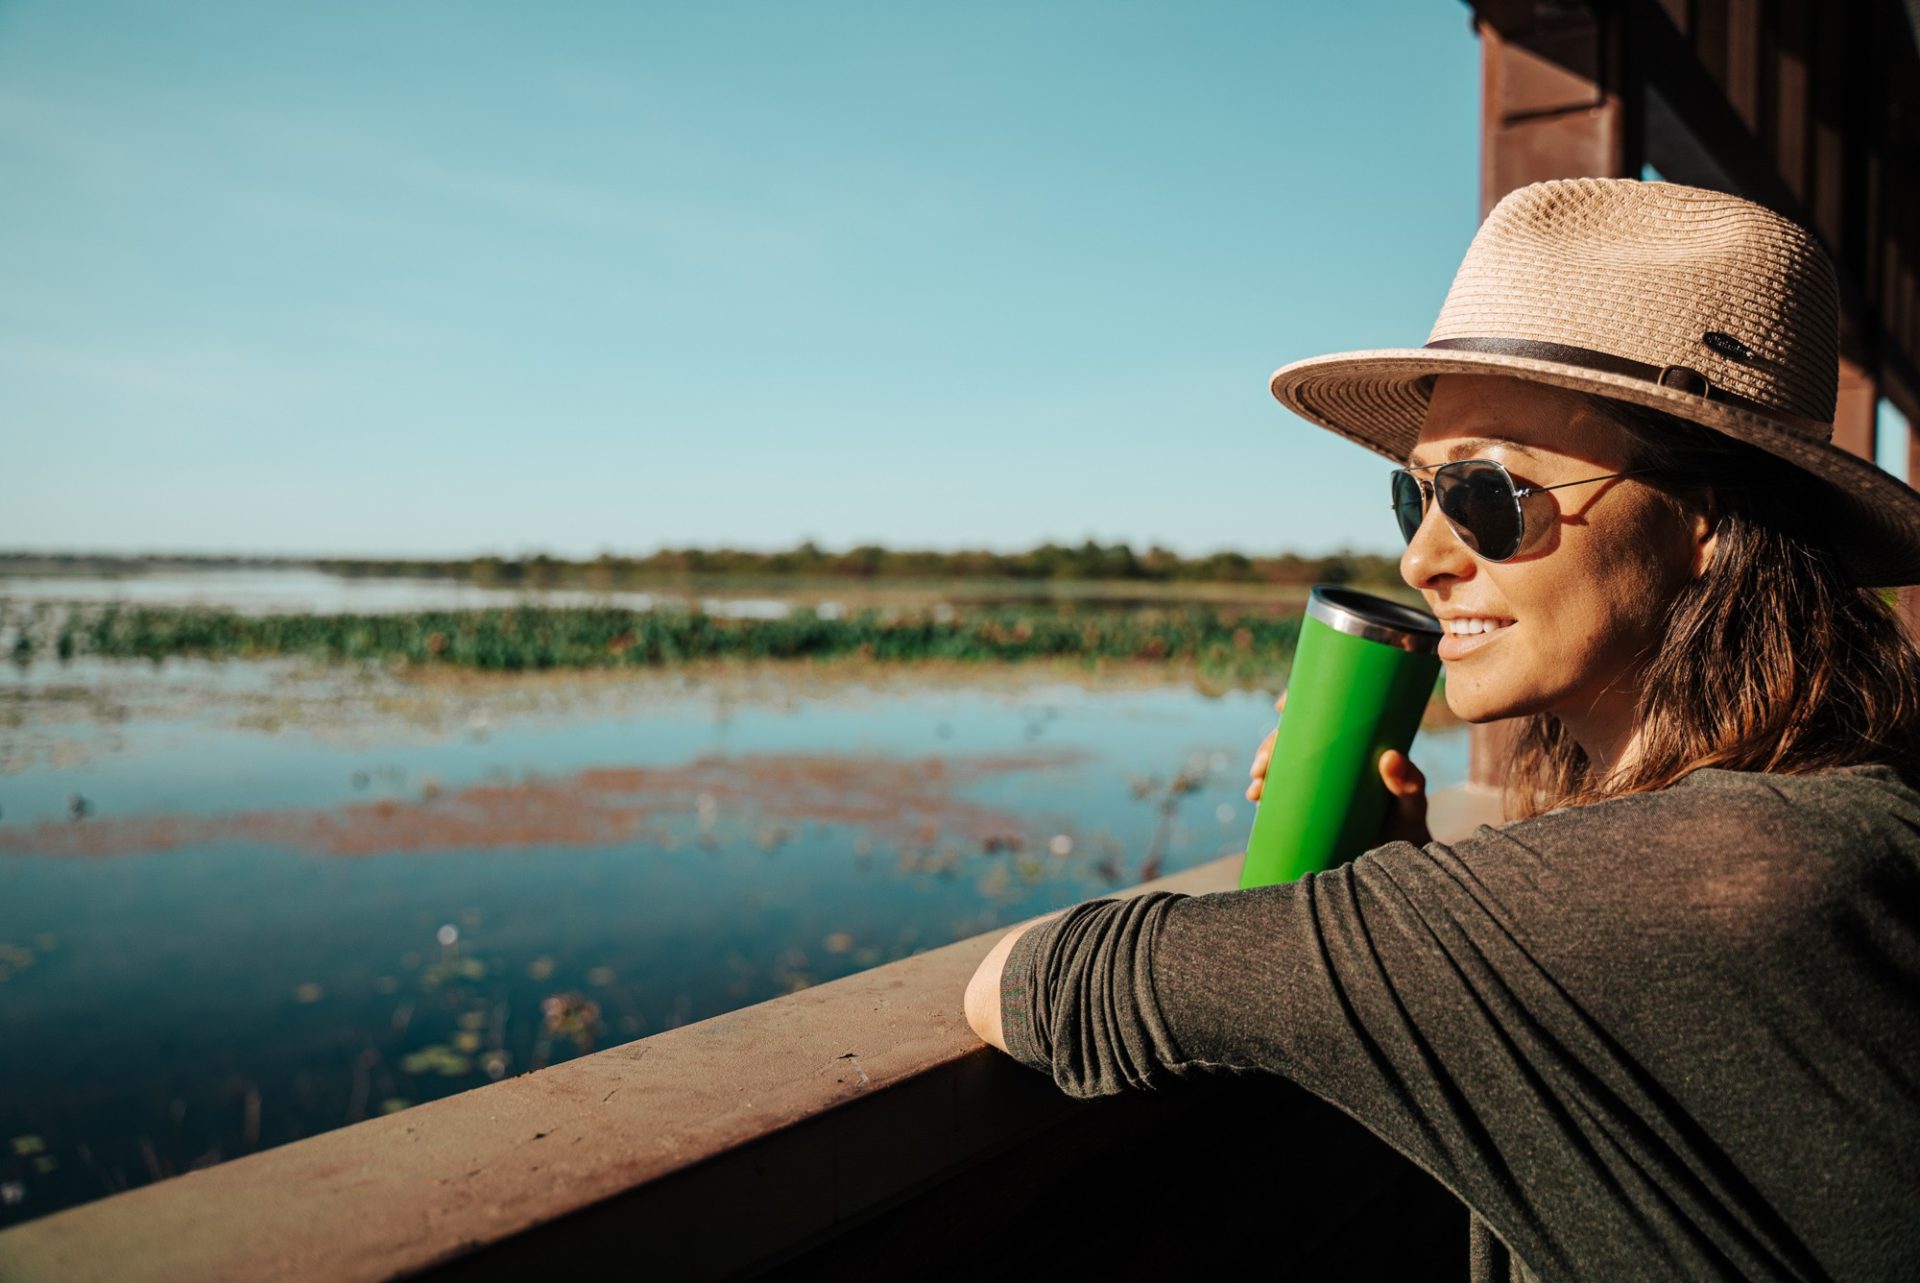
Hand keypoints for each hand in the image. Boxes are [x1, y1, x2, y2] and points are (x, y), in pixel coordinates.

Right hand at [1245, 689, 1432, 847]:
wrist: (1399, 853)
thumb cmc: (1409, 819)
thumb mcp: (1413, 799)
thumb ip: (1408, 781)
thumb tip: (1390, 758)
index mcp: (1355, 739)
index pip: (1322, 708)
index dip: (1298, 699)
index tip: (1282, 706)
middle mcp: (1331, 752)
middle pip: (1294, 735)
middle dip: (1271, 746)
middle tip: (1262, 766)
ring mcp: (1317, 776)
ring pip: (1282, 761)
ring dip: (1263, 769)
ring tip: (1257, 790)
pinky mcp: (1307, 800)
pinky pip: (1281, 789)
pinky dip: (1265, 790)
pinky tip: (1256, 797)